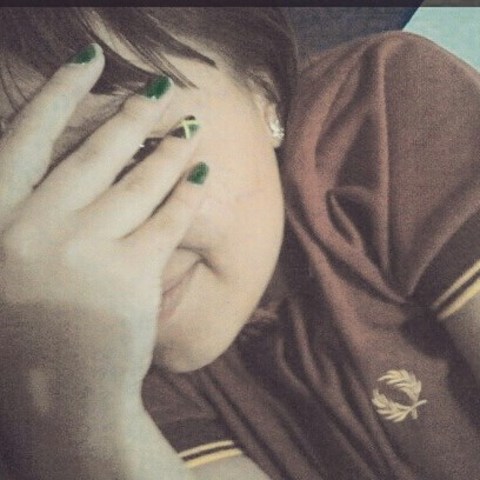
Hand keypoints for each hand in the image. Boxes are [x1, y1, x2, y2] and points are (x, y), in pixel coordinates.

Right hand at [0, 44, 205, 476]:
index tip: (89, 61)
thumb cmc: (21, 338)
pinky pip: (167, 220)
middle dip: (132, 115)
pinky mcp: (131, 274)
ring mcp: (85, 248)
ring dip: (169, 149)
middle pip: (94, 152)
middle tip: (161, 90)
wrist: (56, 396)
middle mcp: (35, 225)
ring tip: (190, 128)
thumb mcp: (1, 266)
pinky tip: (201, 174)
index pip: (26, 136)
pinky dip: (187, 194)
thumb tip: (56, 168)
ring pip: (138, 181)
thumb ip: (19, 214)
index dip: (60, 93)